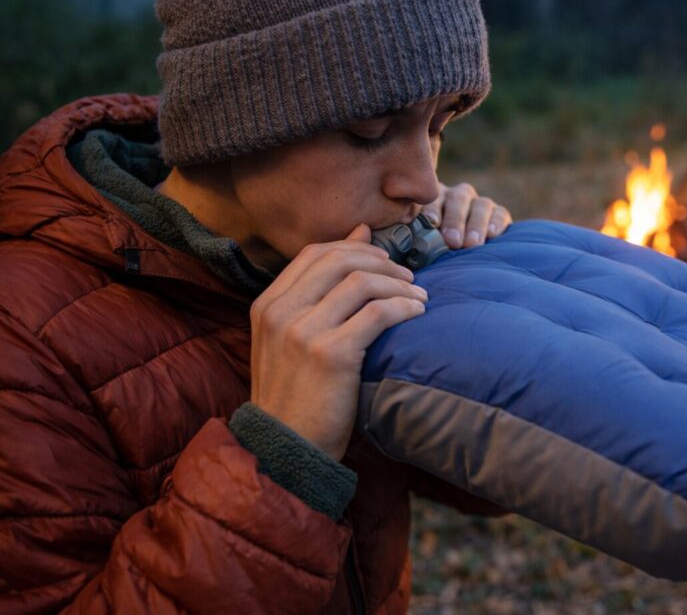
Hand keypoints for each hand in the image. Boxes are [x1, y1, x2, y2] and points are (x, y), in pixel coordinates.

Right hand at [248, 224, 427, 460]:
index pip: (315, 254)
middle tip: (408, 277)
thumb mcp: (290, 342)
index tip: (383, 258)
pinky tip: (417, 314)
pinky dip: (404, 307)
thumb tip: (358, 236)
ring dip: (399, 285)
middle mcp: (281, 312)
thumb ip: (316, 295)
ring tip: (419, 297)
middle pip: (340, 260)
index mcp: (267, 305)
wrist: (284, 450)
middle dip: (382, 262)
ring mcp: (304, 332)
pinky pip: (378, 313)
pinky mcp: (331, 354)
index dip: (355, 248)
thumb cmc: (296, 396)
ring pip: (362, 282)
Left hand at [421, 182, 512, 248]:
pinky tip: (493, 234)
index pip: (432, 198)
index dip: (433, 210)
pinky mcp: (498, 214)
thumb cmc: (433, 251)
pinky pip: (500, 213)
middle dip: (455, 220)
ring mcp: (479, 203)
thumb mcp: (423, 243)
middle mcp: (457, 196)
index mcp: (434, 199)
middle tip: (452, 241)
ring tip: (472, 244)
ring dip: (476, 225)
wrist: (461, 254)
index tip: (432, 224)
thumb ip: (416, 239)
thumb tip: (405, 244)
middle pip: (457, 199)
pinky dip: (497, 223)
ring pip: (480, 205)